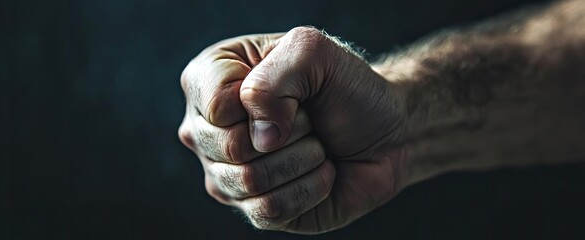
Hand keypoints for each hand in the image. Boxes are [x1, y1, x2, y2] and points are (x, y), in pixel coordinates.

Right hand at [179, 27, 409, 233]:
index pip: (215, 103)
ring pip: (249, 180)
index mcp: (209, 81)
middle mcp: (208, 130)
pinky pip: (269, 209)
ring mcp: (228, 174)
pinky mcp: (255, 210)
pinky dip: (310, 188)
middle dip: (290, 130)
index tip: (293, 89)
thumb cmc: (345, 87)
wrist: (386, 131)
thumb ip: (272, 79)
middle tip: (310, 119)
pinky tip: (320, 171)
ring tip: (316, 144)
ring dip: (303, 158)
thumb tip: (261, 140)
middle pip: (229, 145)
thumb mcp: (310, 52)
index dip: (262, 100)